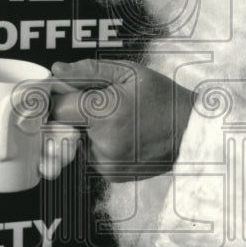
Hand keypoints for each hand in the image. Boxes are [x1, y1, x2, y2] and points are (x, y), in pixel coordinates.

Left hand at [47, 59, 192, 180]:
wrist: (189, 130)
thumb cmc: (161, 97)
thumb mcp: (129, 72)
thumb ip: (88, 71)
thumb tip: (56, 71)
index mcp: (104, 114)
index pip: (56, 108)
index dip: (61, 96)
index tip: (72, 91)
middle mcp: (102, 144)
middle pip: (64, 126)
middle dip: (76, 112)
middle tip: (104, 104)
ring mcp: (107, 163)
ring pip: (78, 141)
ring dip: (89, 130)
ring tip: (119, 120)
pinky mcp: (111, 175)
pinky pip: (92, 155)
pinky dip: (100, 145)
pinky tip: (123, 136)